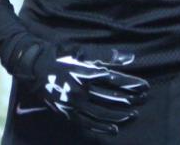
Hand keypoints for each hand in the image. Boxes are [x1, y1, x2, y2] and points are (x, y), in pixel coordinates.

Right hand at [16, 43, 148, 135]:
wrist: (33, 66)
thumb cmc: (59, 54)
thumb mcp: (81, 51)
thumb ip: (105, 55)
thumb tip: (130, 57)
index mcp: (86, 73)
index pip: (115, 81)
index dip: (132, 84)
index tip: (145, 87)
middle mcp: (82, 91)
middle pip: (111, 98)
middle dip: (130, 99)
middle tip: (143, 100)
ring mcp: (74, 104)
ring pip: (102, 114)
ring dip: (120, 115)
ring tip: (133, 115)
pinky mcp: (68, 112)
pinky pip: (88, 124)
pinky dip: (103, 127)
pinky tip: (114, 129)